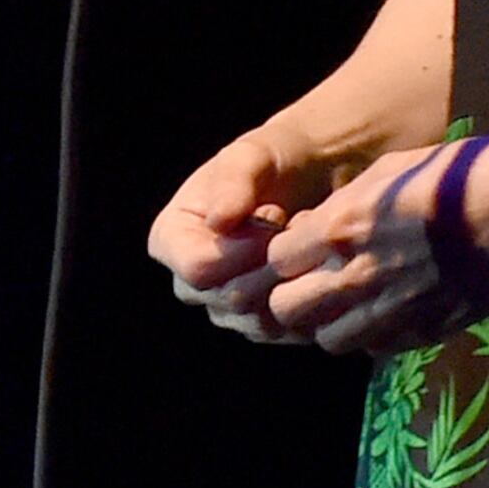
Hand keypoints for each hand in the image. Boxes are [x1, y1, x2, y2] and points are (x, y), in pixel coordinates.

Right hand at [149, 132, 329, 346]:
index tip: (275, 217)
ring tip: (307, 240)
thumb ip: (234, 183)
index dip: (241, 250)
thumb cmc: (273, 159)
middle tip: (299, 227)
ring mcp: (225, 309)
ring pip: (260, 320)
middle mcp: (190, 282)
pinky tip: (318, 264)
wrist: (310, 178)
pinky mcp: (262, 324)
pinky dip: (310, 300)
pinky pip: (287, 331)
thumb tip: (218, 221)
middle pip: (230, 298)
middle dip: (273, 265)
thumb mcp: (251, 155)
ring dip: (294, 280)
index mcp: (170, 240)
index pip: (198, 268)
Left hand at [263, 136, 488, 356]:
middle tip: (311, 278)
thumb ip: (341, 208)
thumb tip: (309, 233)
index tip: (298, 246)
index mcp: (344, 227)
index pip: (275, 260)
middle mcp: (360, 275)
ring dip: (329, 320)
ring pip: (328, 339)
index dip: (282, 254)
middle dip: (292, 293)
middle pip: (288, 309)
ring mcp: (394, 311)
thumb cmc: (460, 174)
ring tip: (349, 297)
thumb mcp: (387, 172)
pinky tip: (388, 308)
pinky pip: (375, 348)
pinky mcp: (426, 333)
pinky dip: (371, 334)